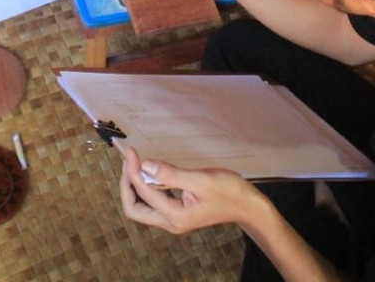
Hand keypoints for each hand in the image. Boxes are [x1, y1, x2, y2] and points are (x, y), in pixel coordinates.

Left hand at [119, 147, 261, 234]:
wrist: (247, 205)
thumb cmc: (229, 191)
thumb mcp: (201, 179)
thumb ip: (171, 174)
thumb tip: (145, 166)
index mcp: (176, 216)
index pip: (143, 193)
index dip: (133, 171)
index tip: (132, 152)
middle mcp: (171, 223)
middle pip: (134, 209)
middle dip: (127, 184)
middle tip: (129, 161)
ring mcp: (173, 220)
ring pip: (141, 208)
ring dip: (134, 186)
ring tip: (134, 164)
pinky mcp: (177, 214)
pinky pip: (152, 204)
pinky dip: (144, 188)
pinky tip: (148, 173)